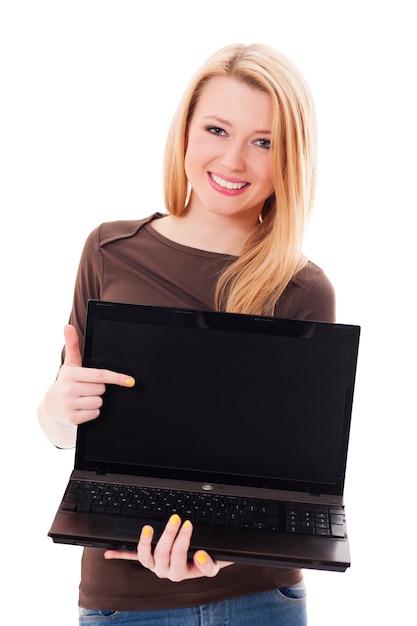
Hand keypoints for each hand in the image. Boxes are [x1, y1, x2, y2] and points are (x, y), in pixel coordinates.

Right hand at [43, 323, 134, 426]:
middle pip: (102, 389)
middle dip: (99, 388)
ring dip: (96, 400)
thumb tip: (68, 326)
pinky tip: (82, 407)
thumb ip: (72, 344)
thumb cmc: (66, 381)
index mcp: (71, 373)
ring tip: (84, 397)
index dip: (117, 378)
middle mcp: (69, 389)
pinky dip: (92, 411)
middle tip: (87, 387)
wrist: (51, 405)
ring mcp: (69, 404)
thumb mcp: (70, 364)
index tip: (131, 381)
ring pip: (99, 401)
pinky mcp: (72, 418)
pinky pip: (95, 413)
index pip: (100, 375)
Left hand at [104, 514, 232, 580]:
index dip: (182, 540)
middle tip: (176, 518)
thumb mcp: (215, 564)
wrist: (203, 561)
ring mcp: (154, 565)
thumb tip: (199, 555)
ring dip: (144, 542)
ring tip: (148, 528)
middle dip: (169, 533)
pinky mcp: (147, 559)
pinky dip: (120, 555)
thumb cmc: (209, 559)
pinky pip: (132, 558)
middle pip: (163, 552)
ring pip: (145, 556)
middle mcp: (164, 571)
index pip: (179, 555)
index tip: (188, 524)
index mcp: (180, 573)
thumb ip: (209, 564)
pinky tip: (108, 553)